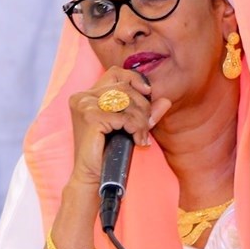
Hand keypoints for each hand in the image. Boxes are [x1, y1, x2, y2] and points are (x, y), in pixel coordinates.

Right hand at [68, 67, 171, 187]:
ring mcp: (85, 106)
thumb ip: (145, 112)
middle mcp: (83, 97)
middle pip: (125, 88)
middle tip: (146, 127)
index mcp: (87, 95)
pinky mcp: (91, 117)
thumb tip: (166, 100)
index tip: (148, 92)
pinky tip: (137, 140)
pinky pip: (124, 117)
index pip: (115, 73)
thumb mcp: (128, 126)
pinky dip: (136, 129)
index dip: (134, 79)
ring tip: (142, 136)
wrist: (91, 176)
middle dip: (142, 107)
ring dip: (140, 120)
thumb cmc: (107, 151)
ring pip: (126, 101)